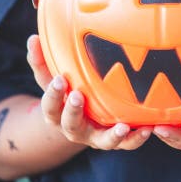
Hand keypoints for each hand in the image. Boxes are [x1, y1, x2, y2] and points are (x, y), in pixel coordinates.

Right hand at [26, 34, 152, 150]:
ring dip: (112, 135)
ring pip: (102, 141)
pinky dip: (136, 138)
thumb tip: (32, 38)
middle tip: (77, 96)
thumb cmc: (66, 91)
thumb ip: (41, 60)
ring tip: (122, 126)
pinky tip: (147, 129)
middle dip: (73, 111)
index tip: (59, 80)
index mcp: (57, 113)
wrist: (81, 119)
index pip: (49, 107)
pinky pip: (126, 143)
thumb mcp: (51, 77)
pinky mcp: (114, 140)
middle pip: (70, 125)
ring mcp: (95, 137)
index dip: (52, 95)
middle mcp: (74, 129)